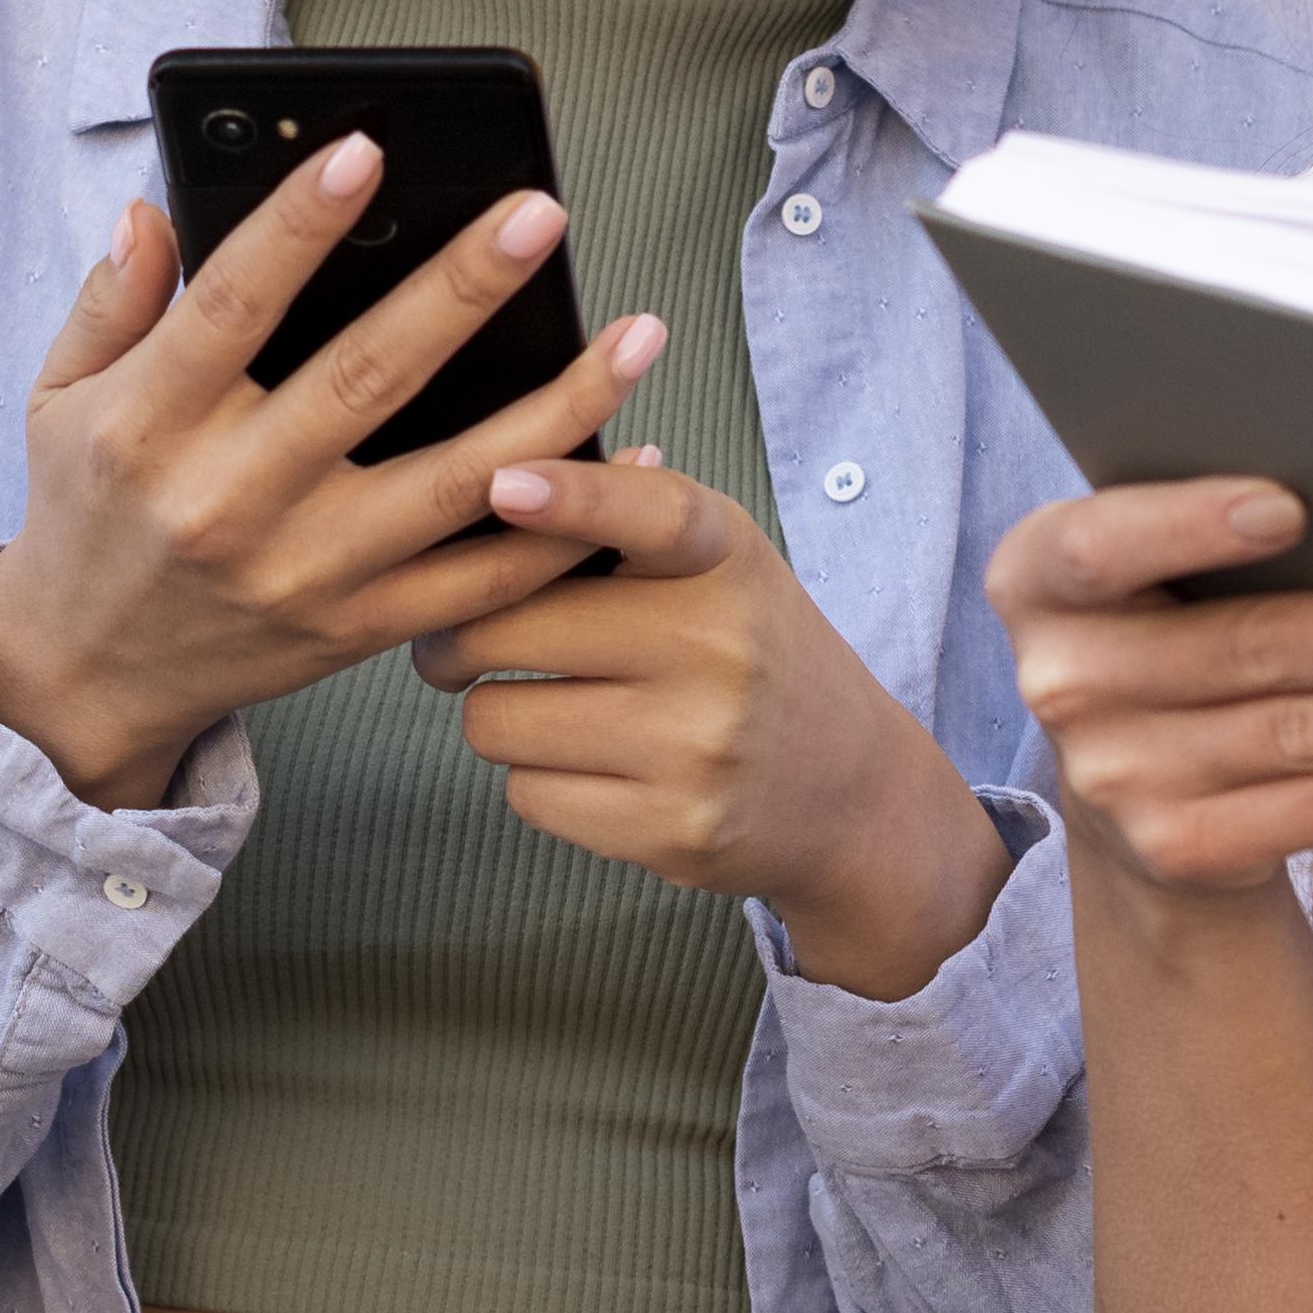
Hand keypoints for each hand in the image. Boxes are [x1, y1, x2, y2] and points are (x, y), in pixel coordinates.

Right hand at [0, 134, 662, 808]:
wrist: (90, 675)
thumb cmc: (86, 512)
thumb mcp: (58, 400)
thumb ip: (111, 302)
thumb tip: (154, 209)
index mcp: (149, 427)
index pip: (233, 306)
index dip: (299, 224)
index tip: (367, 150)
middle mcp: (230, 501)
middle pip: (367, 381)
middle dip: (463, 291)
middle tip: (540, 215)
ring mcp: (305, 573)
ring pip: (455, 485)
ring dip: (559, 409)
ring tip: (636, 335)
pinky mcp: (358, 629)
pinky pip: (483, 583)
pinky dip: (565, 529)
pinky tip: (631, 460)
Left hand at [413, 450, 1005, 996]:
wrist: (853, 792)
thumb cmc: (754, 657)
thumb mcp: (723, 565)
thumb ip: (630, 515)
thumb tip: (517, 481)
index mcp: (726, 563)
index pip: (652, 514)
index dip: (572, 496)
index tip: (502, 484)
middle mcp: (717, 649)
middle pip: (506, 629)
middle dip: (460, 638)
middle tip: (463, 643)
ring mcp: (695, 747)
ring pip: (495, 720)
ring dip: (498, 715)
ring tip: (544, 707)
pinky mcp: (671, 831)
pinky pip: (525, 795)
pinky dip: (536, 780)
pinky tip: (589, 767)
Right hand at [986, 481, 1312, 903]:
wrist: (1140, 798)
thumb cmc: (1186, 633)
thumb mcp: (1164, 573)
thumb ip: (1220, 525)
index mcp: (1037, 578)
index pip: (1099, 545)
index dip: (1190, 525)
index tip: (1290, 506)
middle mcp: (1060, 680)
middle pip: (1254, 647)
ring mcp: (1114, 778)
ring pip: (1311, 733)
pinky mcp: (1178, 850)